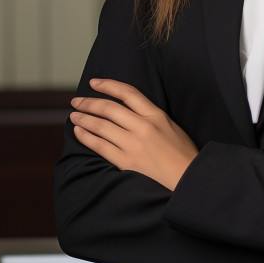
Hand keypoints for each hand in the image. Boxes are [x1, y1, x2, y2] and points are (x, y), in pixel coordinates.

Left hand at [70, 78, 197, 189]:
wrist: (189, 179)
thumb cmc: (183, 153)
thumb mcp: (172, 126)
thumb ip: (152, 116)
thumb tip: (129, 110)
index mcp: (157, 115)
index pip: (128, 93)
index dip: (108, 85)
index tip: (94, 82)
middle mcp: (143, 127)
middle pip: (109, 109)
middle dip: (89, 103)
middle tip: (76, 101)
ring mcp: (134, 145)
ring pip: (101, 126)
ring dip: (84, 119)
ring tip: (74, 116)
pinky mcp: (127, 162)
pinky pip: (101, 146)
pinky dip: (87, 137)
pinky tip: (79, 133)